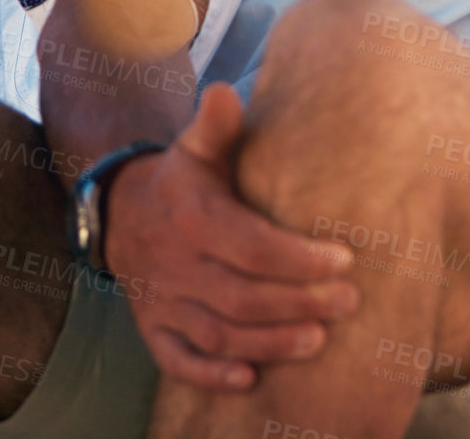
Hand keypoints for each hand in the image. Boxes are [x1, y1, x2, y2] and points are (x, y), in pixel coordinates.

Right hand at [104, 83, 360, 390]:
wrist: (122, 214)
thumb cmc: (183, 181)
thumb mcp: (197, 148)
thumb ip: (216, 125)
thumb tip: (225, 91)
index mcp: (194, 218)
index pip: (251, 246)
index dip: (298, 258)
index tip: (344, 259)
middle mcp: (175, 264)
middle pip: (241, 296)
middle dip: (298, 303)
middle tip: (347, 302)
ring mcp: (162, 301)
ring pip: (217, 333)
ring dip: (269, 342)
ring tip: (318, 339)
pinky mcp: (153, 329)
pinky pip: (177, 361)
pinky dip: (210, 375)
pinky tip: (250, 379)